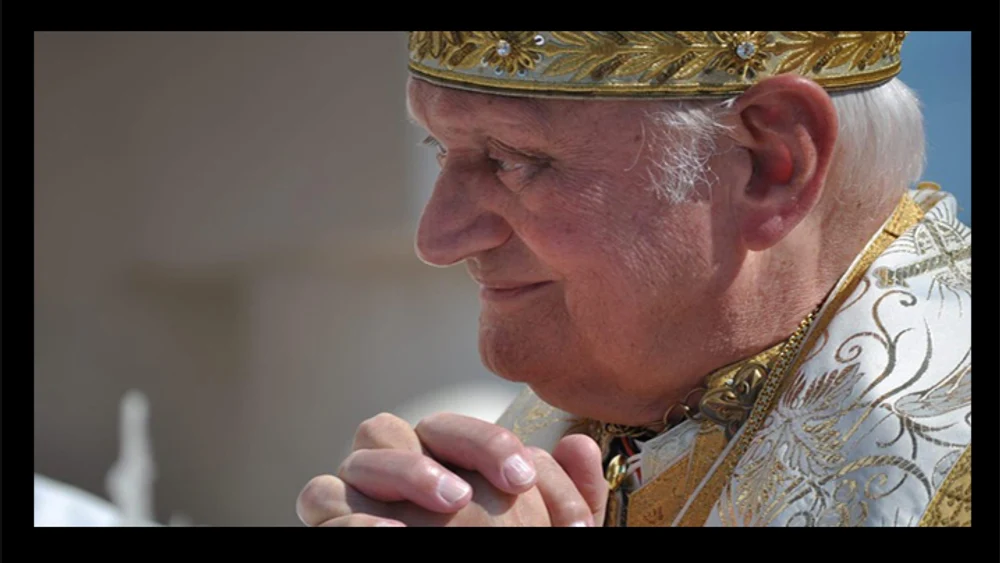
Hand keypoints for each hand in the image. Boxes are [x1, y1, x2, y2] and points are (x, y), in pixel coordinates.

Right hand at [296, 412, 606, 526]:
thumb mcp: (546, 537)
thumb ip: (566, 500)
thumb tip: (579, 444)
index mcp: (439, 466)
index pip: (454, 432)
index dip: (488, 443)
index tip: (524, 478)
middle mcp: (394, 474)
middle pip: (398, 426)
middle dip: (438, 452)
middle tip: (476, 492)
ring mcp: (360, 499)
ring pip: (362, 453)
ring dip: (406, 470)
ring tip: (453, 504)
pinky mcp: (332, 526)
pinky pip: (321, 499)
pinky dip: (354, 513)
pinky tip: (393, 532)